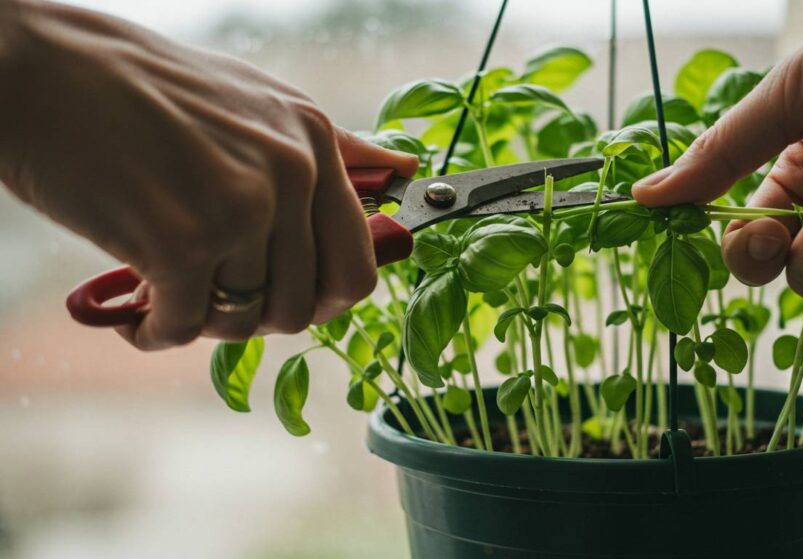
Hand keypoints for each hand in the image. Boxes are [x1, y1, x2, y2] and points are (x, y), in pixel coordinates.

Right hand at [0, 1, 417, 348]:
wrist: (41, 68)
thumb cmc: (144, 90)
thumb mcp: (259, 103)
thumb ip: (333, 150)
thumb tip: (405, 173)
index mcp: (314, 143)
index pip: (357, 265)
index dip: (321, 300)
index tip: (283, 298)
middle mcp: (290, 173)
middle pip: (303, 305)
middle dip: (259, 316)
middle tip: (214, 294)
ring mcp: (238, 208)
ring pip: (245, 319)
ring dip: (204, 320)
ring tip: (169, 291)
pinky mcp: (179, 241)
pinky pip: (185, 325)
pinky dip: (157, 331)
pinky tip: (136, 311)